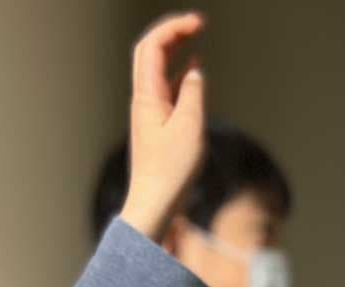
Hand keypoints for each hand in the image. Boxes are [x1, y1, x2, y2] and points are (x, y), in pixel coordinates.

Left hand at [119, 12, 206, 241]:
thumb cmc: (170, 172)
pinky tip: (194, 71)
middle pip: (152, 53)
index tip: (199, 23)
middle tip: (199, 23)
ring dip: (177, 49)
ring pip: (161, 70)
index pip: (153, 46)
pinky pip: (169, 90)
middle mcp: (145, 101)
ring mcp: (151, 114)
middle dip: (174, 33)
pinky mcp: (160, 128)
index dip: (173, 27)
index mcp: (147, 96)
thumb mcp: (190, 127)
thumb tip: (196, 72)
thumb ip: (195, 93)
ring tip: (196, 36)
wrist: (154, 206)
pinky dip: (182, 74)